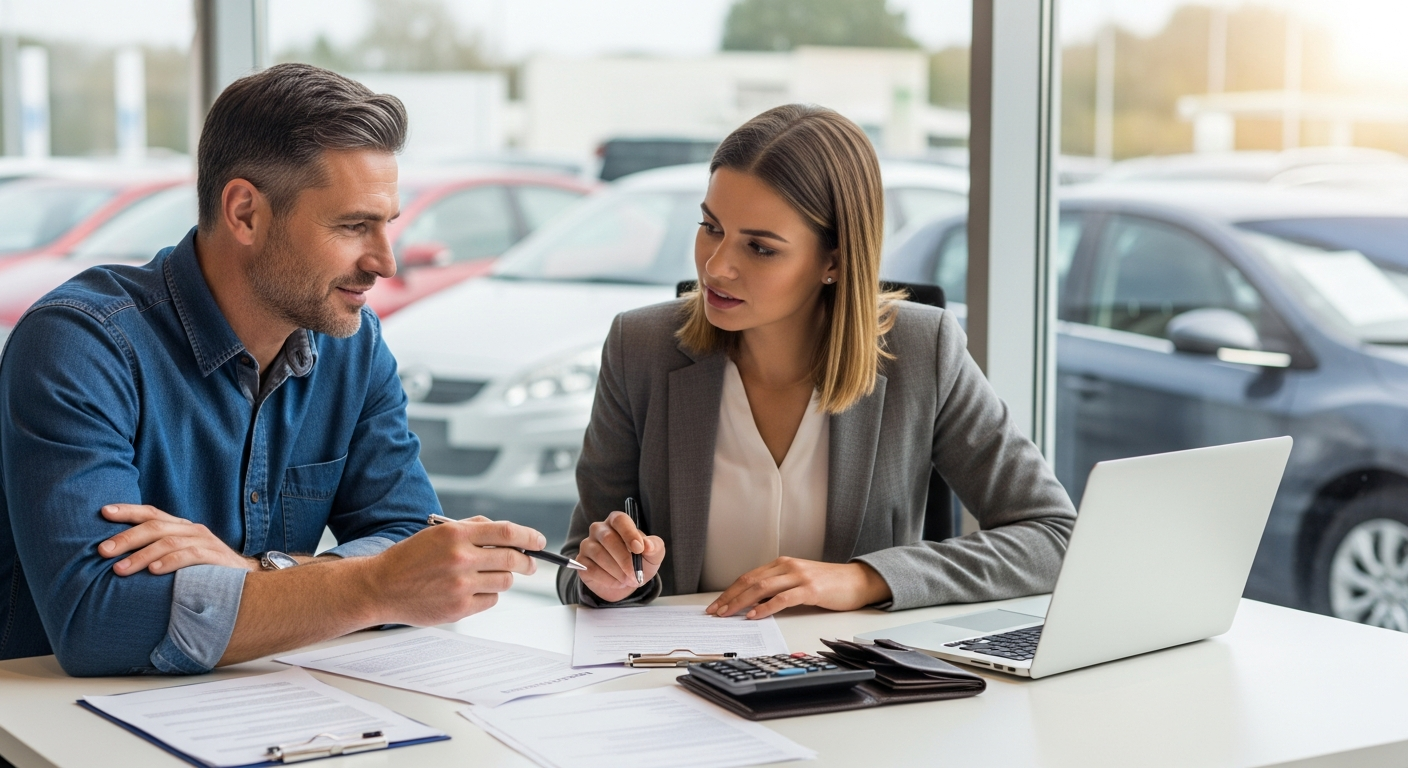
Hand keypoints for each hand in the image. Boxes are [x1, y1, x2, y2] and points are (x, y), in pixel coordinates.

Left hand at [99, 504, 256, 575]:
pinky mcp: (216, 558)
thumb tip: (119, 560)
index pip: (153, 513)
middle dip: (126, 538)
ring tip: (119, 569)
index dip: (128, 510)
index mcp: (181, 528)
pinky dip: (170, 562)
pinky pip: (190, 556)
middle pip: (155, 527)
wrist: (246, 584)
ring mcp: (205, 542)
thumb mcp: (181, 558)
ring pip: (168, 542)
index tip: (104, 512)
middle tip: (103, 551)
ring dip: (141, 555)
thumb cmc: (205, 573)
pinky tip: (154, 571)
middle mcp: (192, 530)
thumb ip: (158, 554)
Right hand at [364, 517, 543, 625]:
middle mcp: (460, 558)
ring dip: (503, 578)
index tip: (540, 542)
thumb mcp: (437, 532)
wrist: (381, 587)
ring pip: (505, 581)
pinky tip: (472, 591)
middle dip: (527, 562)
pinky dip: (488, 595)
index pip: (507, 532)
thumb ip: (472, 528)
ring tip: (486, 576)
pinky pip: (491, 600)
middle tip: (530, 564)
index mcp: (456, 533)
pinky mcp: (459, 608)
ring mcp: (460, 585)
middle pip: (513, 558)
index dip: (530, 536)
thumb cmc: (410, 558)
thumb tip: (508, 534)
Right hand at [576, 510, 664, 602]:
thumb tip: (647, 545)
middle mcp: (599, 529)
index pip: (619, 520)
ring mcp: (587, 544)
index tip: (639, 549)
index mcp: (617, 521)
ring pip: (599, 555)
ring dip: (617, 571)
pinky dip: (607, 579)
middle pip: (608, 538)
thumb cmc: (640, 561)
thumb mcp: (653, 554)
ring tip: (628, 579)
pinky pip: (590, 569)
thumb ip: (654, 546)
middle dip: (624, 559)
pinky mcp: (581, 561)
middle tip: (635, 574)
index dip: (629, 533)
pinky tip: (616, 582)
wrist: (627, 582)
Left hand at [705, 557, 891, 619]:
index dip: (729, 591)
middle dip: (729, 597)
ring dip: (741, 602)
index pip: (748, 577)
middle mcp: (787, 566)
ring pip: (762, 588)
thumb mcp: (799, 581)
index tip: (716, 605)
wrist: (857, 581)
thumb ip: (778, 587)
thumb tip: (753, 604)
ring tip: (729, 615)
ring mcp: (799, 576)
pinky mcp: (810, 589)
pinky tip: (755, 615)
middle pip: (750, 581)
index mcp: (782, 564)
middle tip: (715, 612)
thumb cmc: (828, 584)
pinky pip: (783, 598)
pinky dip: (766, 607)